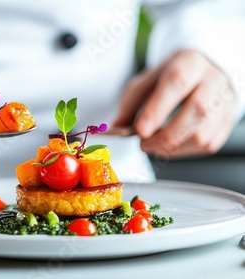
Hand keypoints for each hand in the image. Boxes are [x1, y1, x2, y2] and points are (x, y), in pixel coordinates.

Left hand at [113, 50, 234, 158]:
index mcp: (190, 62)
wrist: (203, 72)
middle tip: (144, 144)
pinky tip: (171, 145)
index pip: (176, 83)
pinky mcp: (227, 122)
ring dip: (173, 147)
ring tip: (154, 145)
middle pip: (196, 111)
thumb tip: (117, 128)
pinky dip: (183, 151)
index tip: (140, 130)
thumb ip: (130, 103)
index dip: (157, 109)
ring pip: (203, 133)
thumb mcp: (146, 81)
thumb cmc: (171, 77)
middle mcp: (213, 80)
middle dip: (165, 136)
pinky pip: (207, 145)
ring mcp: (224, 102)